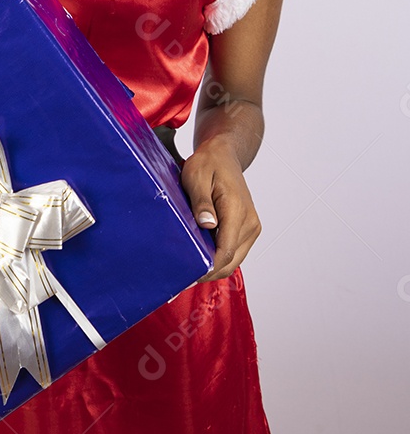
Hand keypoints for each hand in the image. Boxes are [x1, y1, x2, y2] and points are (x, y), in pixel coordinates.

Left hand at [180, 137, 260, 279]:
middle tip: (182, 278)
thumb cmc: (208, 163)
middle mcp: (250, 223)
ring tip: (188, 270)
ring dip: (213, 267)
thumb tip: (207, 225)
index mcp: (237, 210)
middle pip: (231, 261)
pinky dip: (218, 258)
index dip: (207, 268)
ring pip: (233, 260)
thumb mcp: (196, 176)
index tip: (187, 276)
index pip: (226, 251)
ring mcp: (251, 227)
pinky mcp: (247, 229)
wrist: (224, 155)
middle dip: (208, 273)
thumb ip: (201, 202)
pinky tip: (200, 257)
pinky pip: (233, 251)